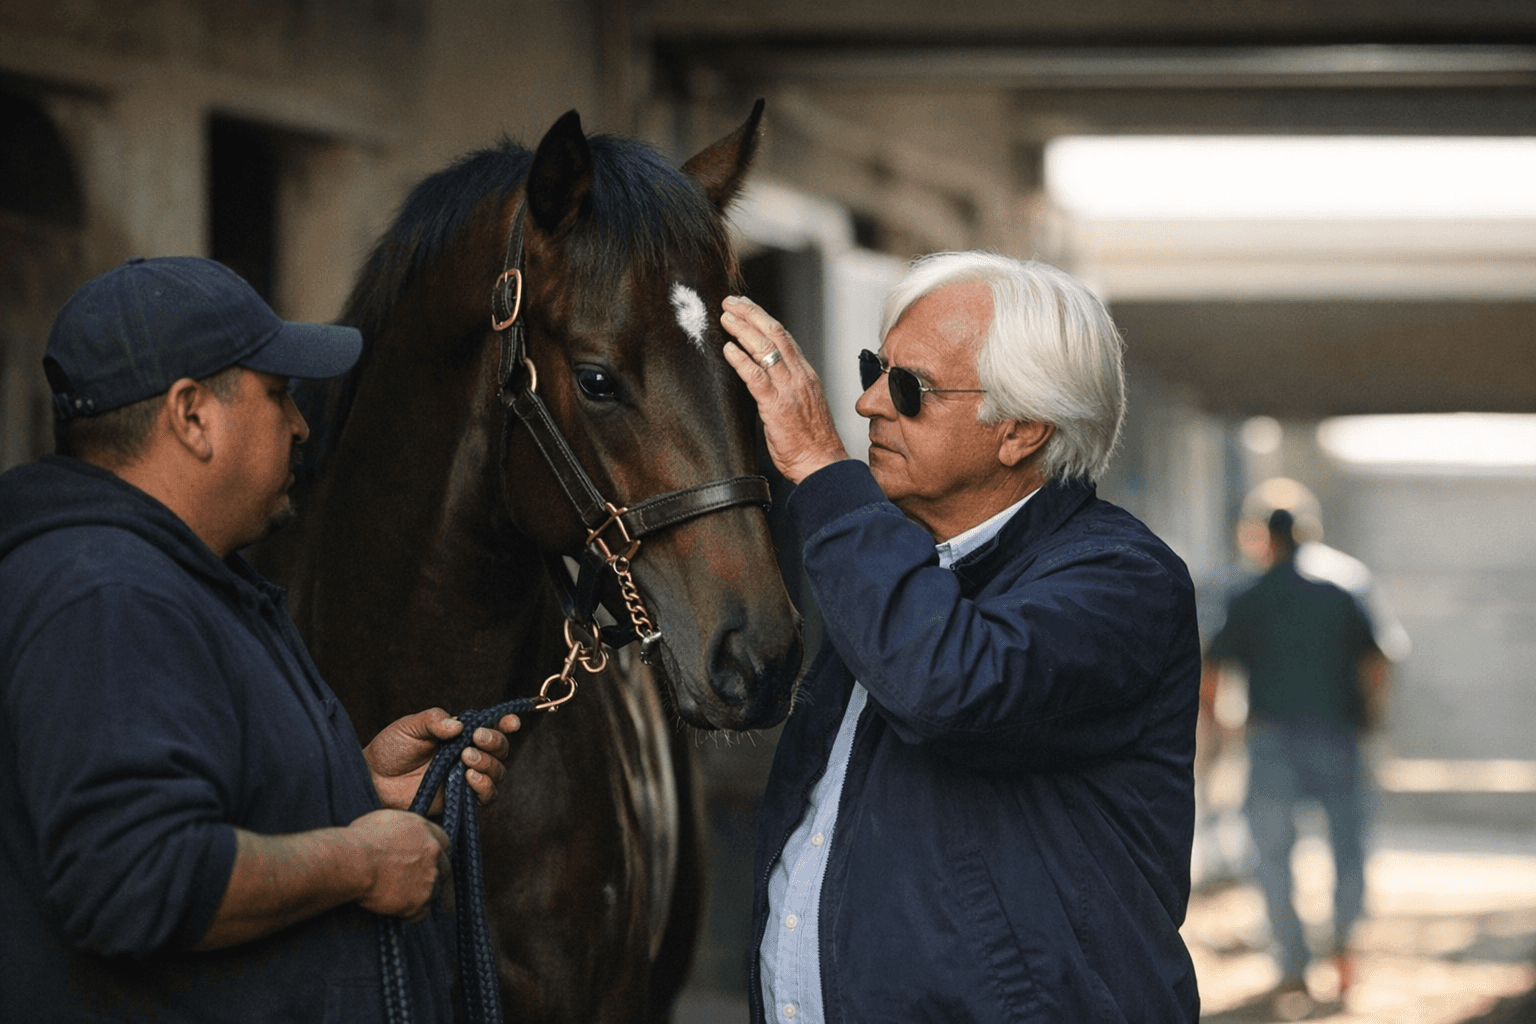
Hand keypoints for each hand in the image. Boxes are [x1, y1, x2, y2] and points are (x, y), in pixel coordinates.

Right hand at [346, 809, 450, 920]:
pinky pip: (422, 913)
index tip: (429, 861)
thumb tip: (400, 834)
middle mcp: (433, 853)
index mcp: (426, 831)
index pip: (443, 843)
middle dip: (434, 876)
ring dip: (420, 895)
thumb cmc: (360, 840)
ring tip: (399, 897)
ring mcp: (429, 879)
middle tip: (419, 883)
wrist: (353, 862)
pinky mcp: (419, 902)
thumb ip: (403, 828)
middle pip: (445, 868)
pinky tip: (398, 911)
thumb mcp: (385, 819)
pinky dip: (412, 914)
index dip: (436, 854)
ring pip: (433, 891)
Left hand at [364, 707, 520, 812]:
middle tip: (476, 739)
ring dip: (489, 764)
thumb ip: (435, 720)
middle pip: (500, 751)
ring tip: (467, 759)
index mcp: (460, 735)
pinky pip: (486, 798)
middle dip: (495, 742)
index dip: (506, 723)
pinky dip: (484, 787)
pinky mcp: (460, 802)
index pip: (492, 727)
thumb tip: (460, 725)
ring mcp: (466, 780)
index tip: (510, 722)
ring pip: (497, 774)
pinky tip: (469, 778)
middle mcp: (468, 756)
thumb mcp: (410, 727)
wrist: (372, 781)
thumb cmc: (390, 750)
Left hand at [720, 295, 849, 483]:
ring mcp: (790, 390)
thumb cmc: (811, 442)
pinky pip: (757, 378)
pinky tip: (728, 350)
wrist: (822, 464)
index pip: (784, 337)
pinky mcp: (777, 406)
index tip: (745, 307)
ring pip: (766, 350)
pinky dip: (741, 361)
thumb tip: (764, 375)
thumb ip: (785, 387)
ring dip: (743, 330)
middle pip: (775, 334)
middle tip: (730, 302)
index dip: (763, 318)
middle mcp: (799, 376)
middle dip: (751, 314)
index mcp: (805, 374)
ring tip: (726, 318)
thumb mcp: (801, 405)